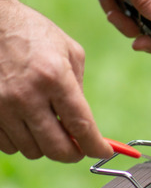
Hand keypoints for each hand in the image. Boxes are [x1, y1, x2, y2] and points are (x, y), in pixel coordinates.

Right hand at [0, 0, 112, 161]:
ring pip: (31, 151)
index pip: (81, 127)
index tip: (104, 151)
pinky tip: (26, 125)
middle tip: (79, 147)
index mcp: (55, 78)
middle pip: (56, 148)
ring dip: (45, 146)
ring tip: (49, 128)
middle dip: (73, 154)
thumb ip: (79, 89)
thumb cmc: (33, 33)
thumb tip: (82, 124)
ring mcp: (1, 106)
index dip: (96, 146)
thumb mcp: (70, 52)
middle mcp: (27, 95)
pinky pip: (7, 146)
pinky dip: (21, 142)